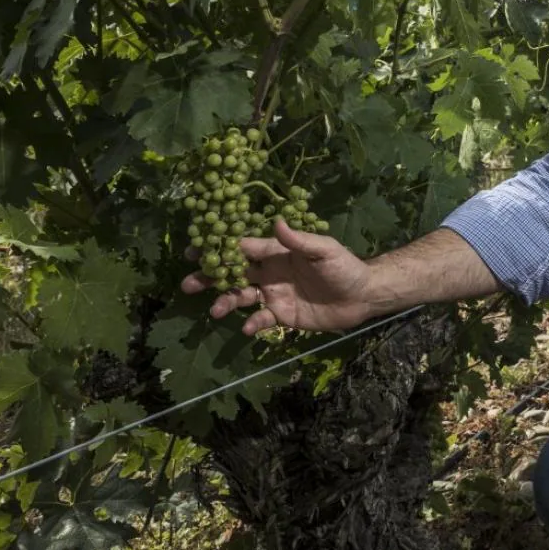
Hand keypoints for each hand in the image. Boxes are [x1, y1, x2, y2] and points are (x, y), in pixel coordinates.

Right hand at [181, 218, 374, 335]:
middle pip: (234, 273)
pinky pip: (261, 319)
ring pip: (241, 296)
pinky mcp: (282, 315)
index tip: (195, 249)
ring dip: (225, 301)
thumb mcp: (324, 250)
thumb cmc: (344, 267)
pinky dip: (252, 323)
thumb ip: (299, 240)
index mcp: (278, 253)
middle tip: (187, 283)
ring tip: (214, 309)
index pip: (244, 248)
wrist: (362, 296)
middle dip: (210, 277)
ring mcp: (274, 294)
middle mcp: (270, 272)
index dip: (221, 248)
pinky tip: (248, 327)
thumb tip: (277, 222)